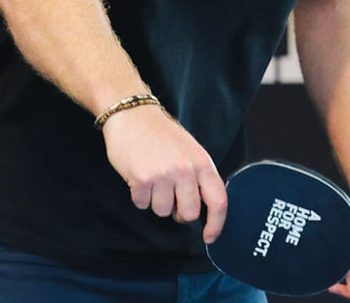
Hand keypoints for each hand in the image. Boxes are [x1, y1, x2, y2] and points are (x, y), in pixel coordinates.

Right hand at [100, 104, 227, 242]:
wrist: (131, 113)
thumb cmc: (159, 132)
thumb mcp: (189, 149)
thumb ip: (198, 176)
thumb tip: (202, 207)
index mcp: (202, 162)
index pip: (218, 201)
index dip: (216, 224)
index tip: (209, 236)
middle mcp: (185, 170)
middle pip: (188, 213)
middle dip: (178, 212)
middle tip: (170, 198)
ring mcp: (163, 175)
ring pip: (162, 211)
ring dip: (155, 201)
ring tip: (151, 179)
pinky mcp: (141, 179)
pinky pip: (142, 204)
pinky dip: (138, 195)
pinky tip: (137, 176)